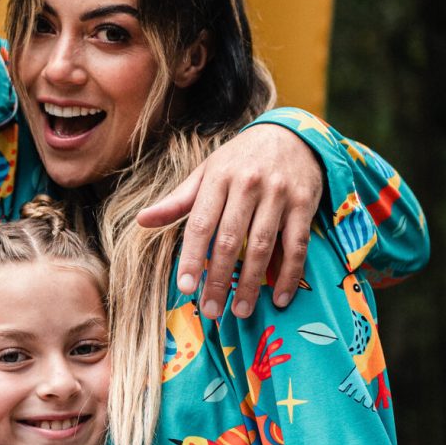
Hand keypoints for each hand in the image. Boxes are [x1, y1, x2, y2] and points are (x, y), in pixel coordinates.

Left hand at [137, 124, 323, 319]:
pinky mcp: (304, 204)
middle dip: (218, 279)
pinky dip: (288, 275)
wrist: (292, 134)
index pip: (200, 224)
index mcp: (218, 178)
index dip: (192, 258)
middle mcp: (248, 185)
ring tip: (240, 310)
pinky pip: (296, 246)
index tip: (186, 287)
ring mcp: (278, 194)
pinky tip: (279, 297)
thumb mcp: (207, 172)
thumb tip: (141, 221)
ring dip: (251, 283)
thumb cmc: (241, 159)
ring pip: (261, 246)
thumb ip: (177, 201)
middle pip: (229, 240)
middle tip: (211, 310)